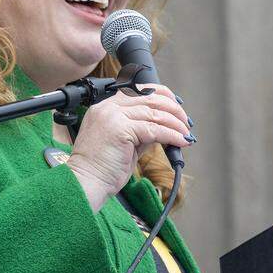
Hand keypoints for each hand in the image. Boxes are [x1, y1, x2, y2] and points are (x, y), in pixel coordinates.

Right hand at [66, 84, 191, 210]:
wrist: (86, 183)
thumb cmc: (102, 168)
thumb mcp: (124, 142)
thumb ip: (140, 130)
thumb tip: (163, 127)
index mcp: (106, 106)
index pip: (139, 89)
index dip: (162, 95)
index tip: (177, 107)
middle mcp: (108, 107)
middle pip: (150, 98)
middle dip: (174, 109)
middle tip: (186, 122)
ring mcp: (113, 116)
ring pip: (154, 113)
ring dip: (176, 123)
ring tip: (186, 134)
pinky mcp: (120, 129)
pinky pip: (154, 129)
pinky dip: (172, 135)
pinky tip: (181, 141)